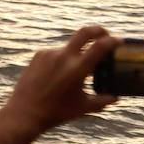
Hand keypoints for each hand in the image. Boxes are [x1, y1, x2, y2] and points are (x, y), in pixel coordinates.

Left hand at [3, 25, 118, 131]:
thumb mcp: (83, 108)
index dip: (113, 40)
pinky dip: (62, 59)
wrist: (25, 113)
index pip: (100, 46)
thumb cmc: (56, 112)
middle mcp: (64, 56)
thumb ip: (102, 101)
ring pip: (70, 47)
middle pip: (85, 31)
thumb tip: (116, 97)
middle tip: (105, 35)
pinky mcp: (38, 55)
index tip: (118, 41)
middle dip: (98, 30)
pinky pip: (56, 53)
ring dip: (76, 54)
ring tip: (73, 73)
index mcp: (78, 69)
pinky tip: (58, 75)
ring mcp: (49, 54)